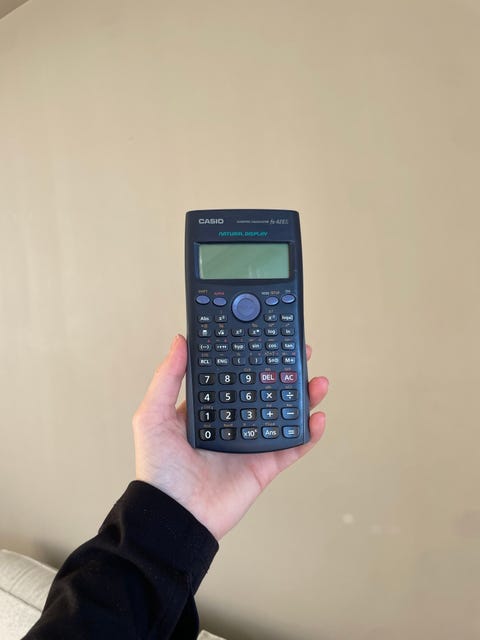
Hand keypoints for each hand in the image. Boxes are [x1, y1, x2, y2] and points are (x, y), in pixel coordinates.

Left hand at [133, 335, 328, 539]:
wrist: (175, 517)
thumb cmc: (158, 470)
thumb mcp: (153, 417)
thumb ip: (166, 378)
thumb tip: (180, 341)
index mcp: (209, 409)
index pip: (234, 375)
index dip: (250, 357)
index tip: (264, 339)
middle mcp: (233, 423)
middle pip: (265, 391)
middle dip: (285, 372)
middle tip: (300, 353)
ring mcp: (251, 445)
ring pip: (284, 415)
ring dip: (303, 398)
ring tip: (316, 382)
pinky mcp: (265, 467)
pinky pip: (293, 448)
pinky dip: (309, 434)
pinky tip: (318, 418)